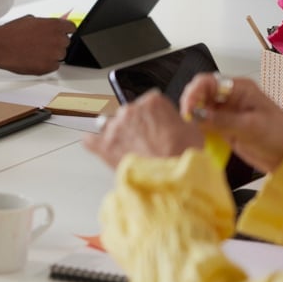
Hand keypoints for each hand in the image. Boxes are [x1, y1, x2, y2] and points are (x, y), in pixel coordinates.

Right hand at [0, 16, 75, 74]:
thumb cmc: (11, 33)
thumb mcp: (30, 20)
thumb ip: (45, 24)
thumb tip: (48, 27)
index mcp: (55, 25)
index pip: (71, 28)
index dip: (65, 31)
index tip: (62, 33)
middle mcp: (58, 39)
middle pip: (65, 43)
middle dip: (56, 43)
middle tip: (42, 44)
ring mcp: (54, 54)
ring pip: (60, 56)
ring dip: (51, 54)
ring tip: (35, 52)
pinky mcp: (48, 67)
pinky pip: (54, 66)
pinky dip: (46, 65)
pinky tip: (35, 60)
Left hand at [84, 90, 202, 168]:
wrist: (170, 179)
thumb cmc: (181, 157)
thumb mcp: (192, 131)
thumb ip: (177, 121)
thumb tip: (175, 125)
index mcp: (153, 102)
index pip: (150, 102)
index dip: (154, 117)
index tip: (156, 126)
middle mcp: (131, 110)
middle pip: (129, 113)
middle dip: (136, 127)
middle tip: (146, 143)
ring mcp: (115, 126)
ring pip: (111, 125)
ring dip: (118, 135)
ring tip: (129, 150)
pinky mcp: (103, 145)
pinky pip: (90, 140)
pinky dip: (95, 144)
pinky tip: (101, 148)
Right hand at [179, 74, 282, 172]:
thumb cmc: (280, 134)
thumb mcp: (251, 126)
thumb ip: (222, 120)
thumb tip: (196, 115)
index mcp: (239, 88)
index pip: (207, 82)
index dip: (193, 92)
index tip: (188, 109)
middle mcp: (229, 98)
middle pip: (199, 94)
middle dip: (190, 104)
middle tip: (187, 119)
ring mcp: (226, 113)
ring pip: (199, 109)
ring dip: (192, 117)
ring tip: (191, 128)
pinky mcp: (223, 128)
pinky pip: (204, 124)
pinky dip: (197, 128)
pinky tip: (196, 134)